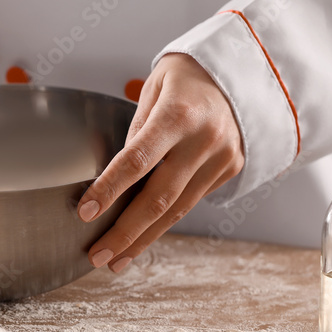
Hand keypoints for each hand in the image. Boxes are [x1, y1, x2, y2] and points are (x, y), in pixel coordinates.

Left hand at [77, 53, 244, 271]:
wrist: (246, 71)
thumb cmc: (188, 77)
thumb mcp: (155, 87)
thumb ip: (136, 129)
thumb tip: (116, 174)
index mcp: (179, 114)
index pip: (137, 160)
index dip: (109, 189)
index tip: (86, 213)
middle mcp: (204, 140)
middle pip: (158, 198)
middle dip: (124, 232)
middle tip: (96, 255)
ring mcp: (221, 159)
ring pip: (177, 210)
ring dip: (143, 239)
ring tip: (115, 259)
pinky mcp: (230, 170)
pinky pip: (190, 202)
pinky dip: (164, 223)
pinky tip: (142, 238)